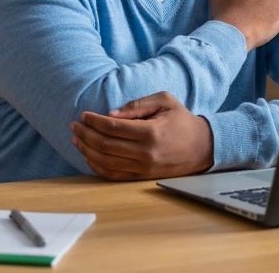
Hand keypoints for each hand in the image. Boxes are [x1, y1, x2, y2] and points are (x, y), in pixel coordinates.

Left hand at [71, 92, 212, 180]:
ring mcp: (143, 168)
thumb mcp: (164, 101)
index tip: (83, 115)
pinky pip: (114, 175)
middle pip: (105, 146)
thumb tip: (111, 114)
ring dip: (87, 151)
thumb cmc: (181, 119)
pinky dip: (97, 167)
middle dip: (85, 135)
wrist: (203, 147)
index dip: (94, 122)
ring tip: (76, 139)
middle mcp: (145, 154)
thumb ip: (137, 105)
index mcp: (150, 133)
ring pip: (106, 163)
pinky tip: (88, 156)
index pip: (113, 128)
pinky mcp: (143, 177)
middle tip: (74, 125)